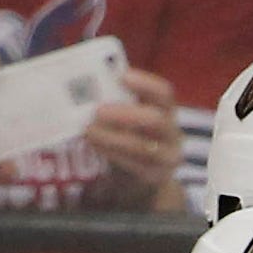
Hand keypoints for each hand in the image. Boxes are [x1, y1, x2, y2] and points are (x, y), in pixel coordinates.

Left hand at [85, 68, 184, 207]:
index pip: (163, 93)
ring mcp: (166, 157)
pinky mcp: (153, 176)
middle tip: (98, 111)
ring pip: (142, 147)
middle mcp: (171, 133)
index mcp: (166, 111)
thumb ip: (116, 99)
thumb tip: (81, 81)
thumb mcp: (130, 114)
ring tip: (88, 130)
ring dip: (112, 138)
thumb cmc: (130, 134)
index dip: (145, 84)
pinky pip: (134, 165)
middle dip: (126, 114)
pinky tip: (95, 145)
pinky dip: (112, 154)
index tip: (121, 76)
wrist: (141, 175)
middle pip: (156, 121)